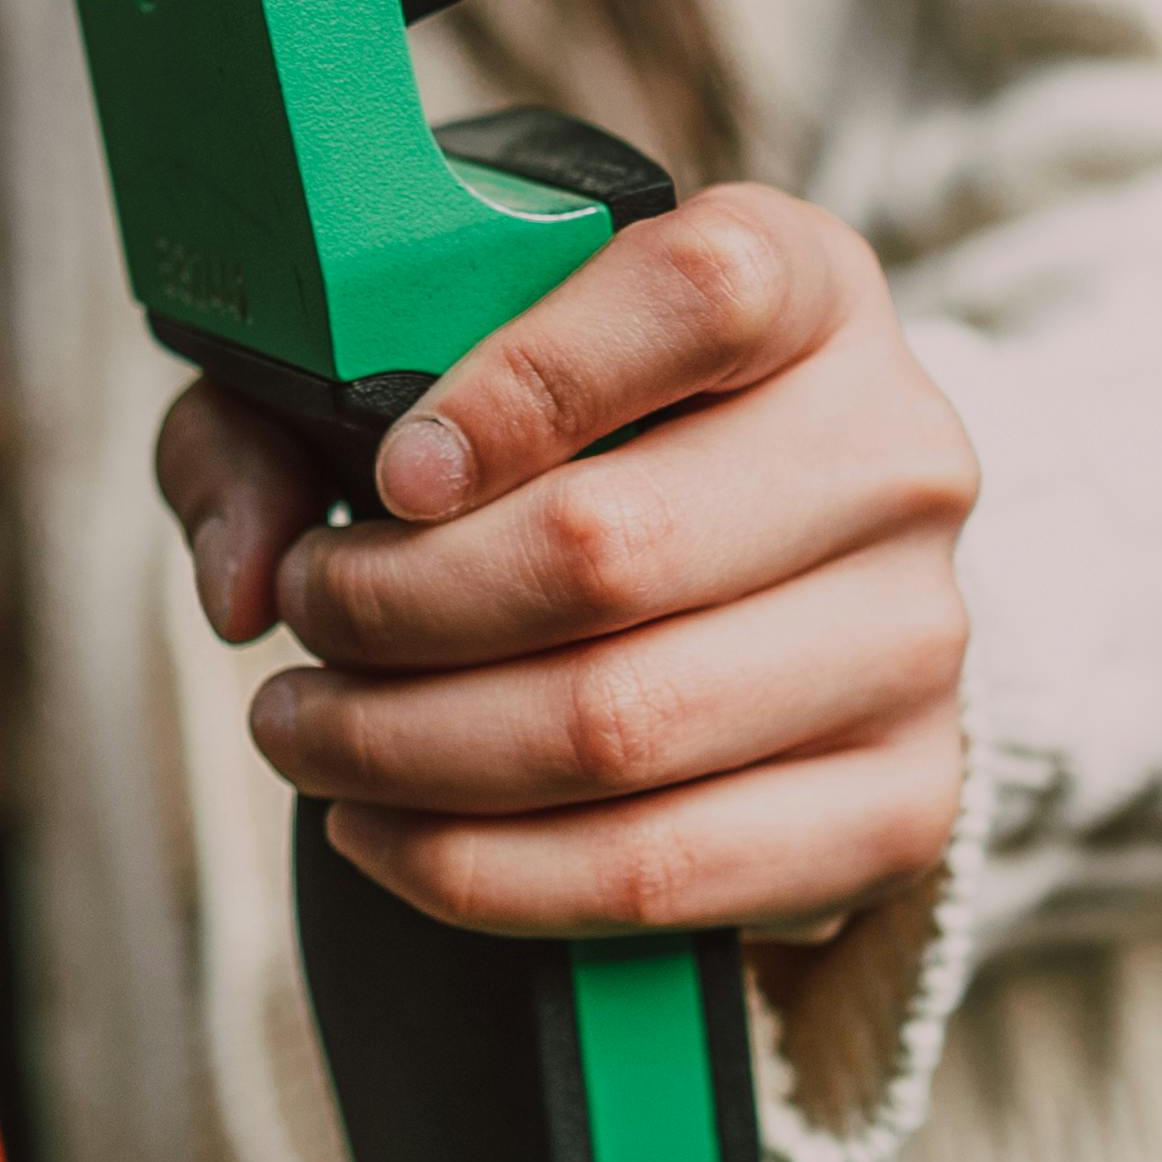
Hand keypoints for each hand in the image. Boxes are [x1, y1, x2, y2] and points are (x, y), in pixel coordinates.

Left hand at [156, 186, 977, 940]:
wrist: (776, 590)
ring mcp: (918, 636)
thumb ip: (287, 418)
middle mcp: (895, 452)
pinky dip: (482, 871)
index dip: (524, 386)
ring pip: (621, 723)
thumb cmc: (577, 456)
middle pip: (616, 544)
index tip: (392, 473)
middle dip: (400, 606)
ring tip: (310, 732)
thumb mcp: (427, 373)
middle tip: (305, 620)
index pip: (699, 296)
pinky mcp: (903, 802)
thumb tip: (243, 574)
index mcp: (809, 289)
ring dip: (411, 750)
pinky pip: (662, 872)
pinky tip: (388, 832)